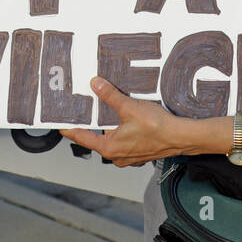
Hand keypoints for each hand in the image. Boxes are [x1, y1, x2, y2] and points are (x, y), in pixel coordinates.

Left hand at [60, 78, 185, 166]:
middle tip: (86, 109)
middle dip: (93, 124)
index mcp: (110, 147)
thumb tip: (96, 85)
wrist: (181, 137)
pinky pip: (124, 141)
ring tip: (109, 110)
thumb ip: (110, 96)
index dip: (70, 129)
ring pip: (112, 139)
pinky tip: (126, 119)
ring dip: (110, 127)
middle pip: (97, 138)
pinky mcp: (138, 152)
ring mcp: (128, 156)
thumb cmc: (158, 129)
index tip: (60, 125)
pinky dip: (122, 130)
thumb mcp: (129, 107)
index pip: (82, 137)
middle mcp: (117, 155)